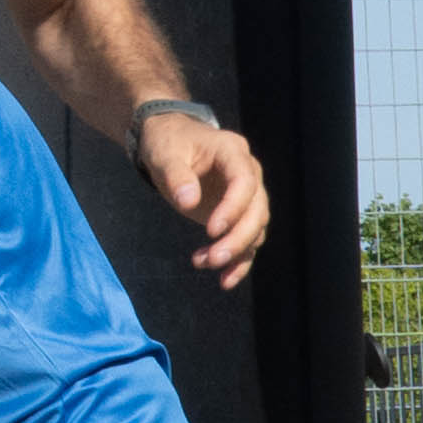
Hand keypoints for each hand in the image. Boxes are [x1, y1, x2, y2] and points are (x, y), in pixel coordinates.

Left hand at [143, 111, 271, 285]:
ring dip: (235, 252)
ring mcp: (247, 196)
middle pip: (257, 210)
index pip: (244, 182)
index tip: (211, 231)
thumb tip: (188, 201)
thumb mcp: (165, 153)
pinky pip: (248, 241)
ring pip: (255, 229)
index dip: (233, 208)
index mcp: (233, 152)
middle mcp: (249, 174)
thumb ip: (176, 175)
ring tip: (202, 263)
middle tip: (212, 259)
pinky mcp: (238, 215)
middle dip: (237, 239)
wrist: (172, 141)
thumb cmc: (168, 143)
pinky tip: (223, 280)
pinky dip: (239, 262)